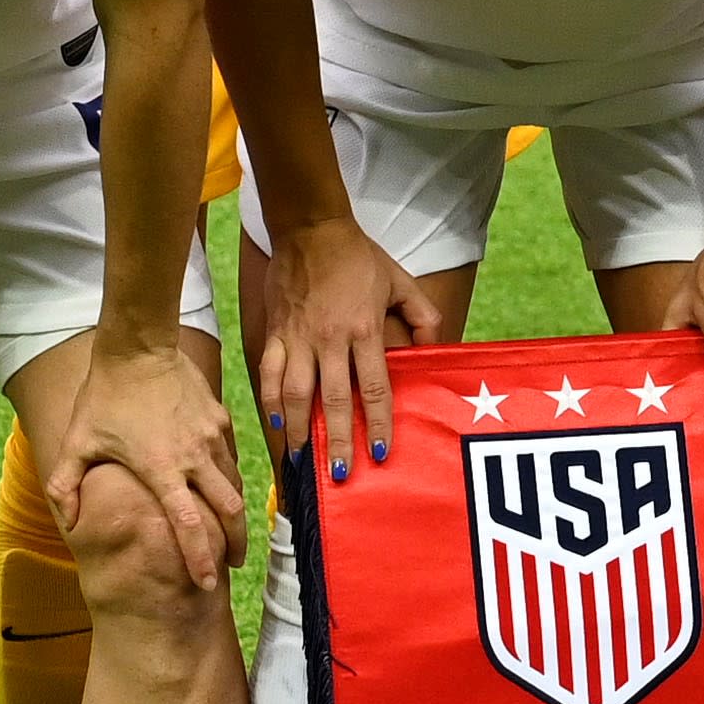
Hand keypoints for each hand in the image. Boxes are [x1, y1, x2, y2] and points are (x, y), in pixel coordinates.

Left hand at [58, 328, 250, 588]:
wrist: (139, 346)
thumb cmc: (105, 396)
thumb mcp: (77, 441)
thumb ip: (66, 485)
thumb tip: (66, 521)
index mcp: (161, 469)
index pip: (189, 525)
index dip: (200, 558)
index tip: (207, 583)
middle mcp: (194, 457)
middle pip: (229, 511)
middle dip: (235, 542)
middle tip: (231, 564)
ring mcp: (211, 437)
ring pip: (235, 484)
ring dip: (235, 512)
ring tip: (231, 531)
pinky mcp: (219, 419)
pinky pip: (230, 456)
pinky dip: (229, 478)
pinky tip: (222, 486)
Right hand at [248, 212, 437, 486]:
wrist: (311, 229)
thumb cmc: (360, 257)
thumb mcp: (401, 281)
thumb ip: (422, 318)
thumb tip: (433, 351)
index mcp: (364, 330)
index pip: (373, 387)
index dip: (378, 424)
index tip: (382, 453)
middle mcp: (330, 339)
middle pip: (335, 400)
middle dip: (338, 440)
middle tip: (340, 474)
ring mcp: (299, 337)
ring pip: (296, 393)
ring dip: (298, 429)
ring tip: (301, 458)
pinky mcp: (276, 332)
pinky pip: (270, 372)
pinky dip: (271, 398)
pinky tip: (274, 421)